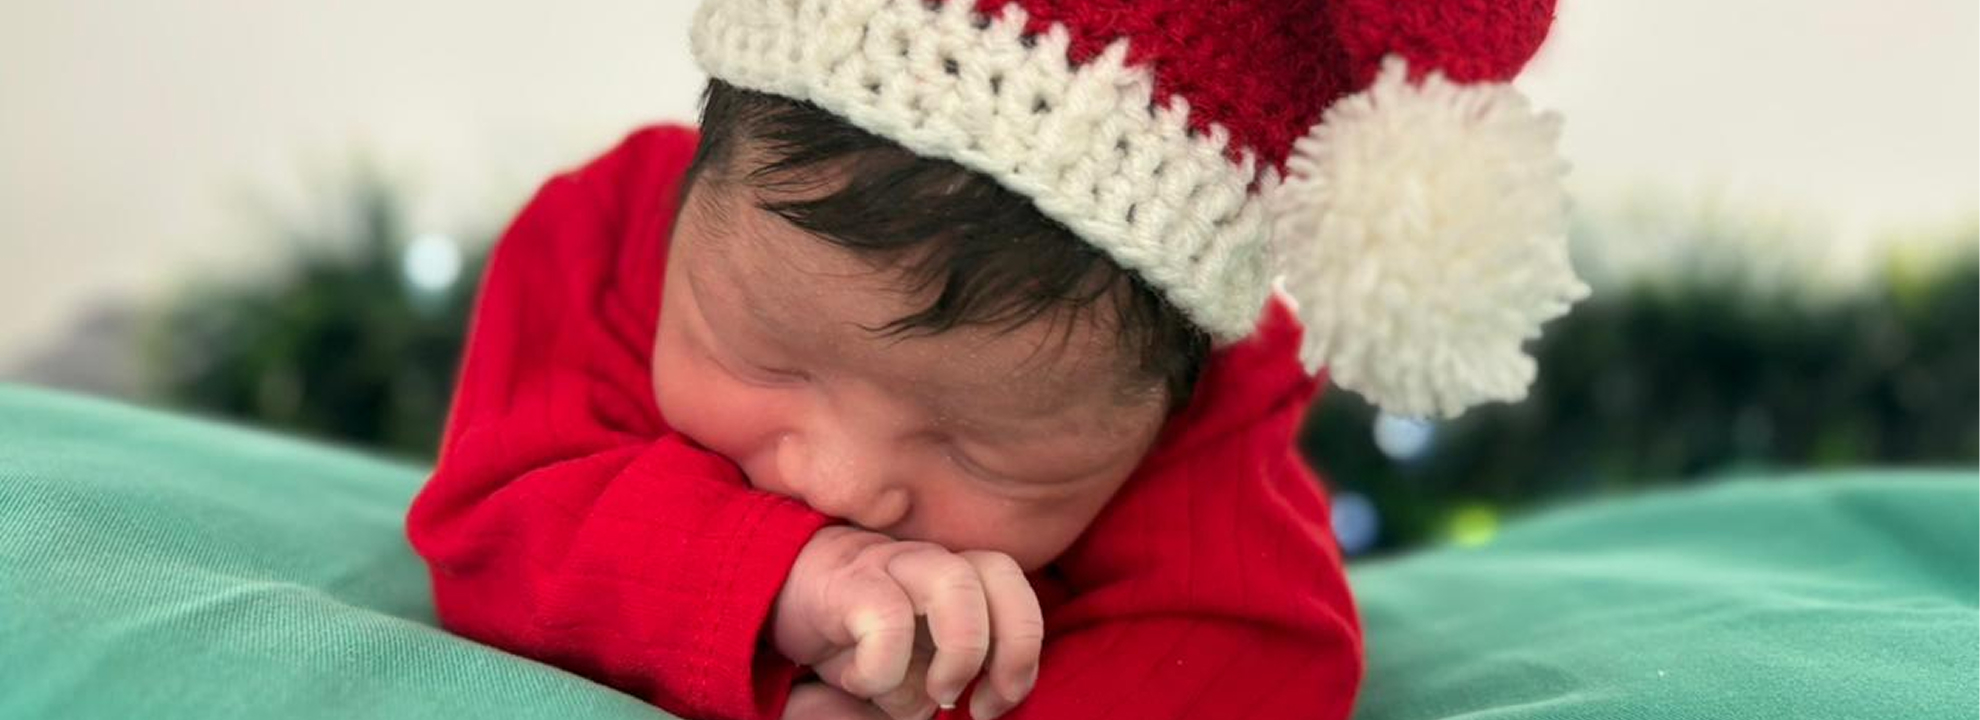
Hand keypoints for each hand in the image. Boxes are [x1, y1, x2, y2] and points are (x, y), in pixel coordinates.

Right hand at [773, 526, 1043, 719]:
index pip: (1013, 588)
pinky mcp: (844, 582)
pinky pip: (885, 619)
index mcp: (953, 577)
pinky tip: (862, 682)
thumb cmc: (848, 638)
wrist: (768, 600)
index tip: (995, 703)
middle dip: (1011, 647)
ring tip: (937, 696)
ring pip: (954, 584)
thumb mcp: (908, 666)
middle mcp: (927, 563)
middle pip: (1000, 573)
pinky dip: (884, 668)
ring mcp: (887, 564)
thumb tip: (969, 713)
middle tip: (980, 705)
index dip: (1023, 648)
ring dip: (960, 653)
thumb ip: (943, 678)